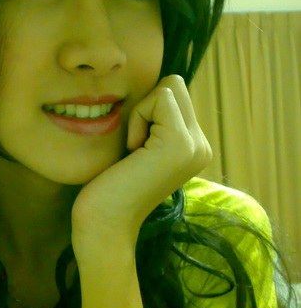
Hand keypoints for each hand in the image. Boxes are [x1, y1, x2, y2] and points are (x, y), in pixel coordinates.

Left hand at [70, 75, 212, 261]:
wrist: (105, 223)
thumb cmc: (111, 185)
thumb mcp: (140, 146)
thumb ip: (155, 121)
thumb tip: (155, 87)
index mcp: (194, 147)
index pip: (175, 94)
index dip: (146, 110)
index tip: (135, 147)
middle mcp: (202, 146)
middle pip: (175, 85)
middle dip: (146, 107)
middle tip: (135, 146)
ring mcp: (196, 145)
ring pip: (168, 87)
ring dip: (141, 114)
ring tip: (135, 151)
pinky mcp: (181, 143)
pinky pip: (160, 98)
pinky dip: (138, 119)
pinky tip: (133, 152)